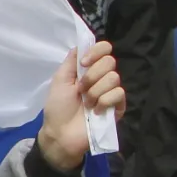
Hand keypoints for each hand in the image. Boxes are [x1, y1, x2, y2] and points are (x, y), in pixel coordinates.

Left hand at [37, 42, 124, 171]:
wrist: (61, 133)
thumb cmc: (58, 107)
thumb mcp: (59, 80)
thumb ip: (71, 61)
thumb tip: (82, 43)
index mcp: (88, 69)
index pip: (103, 49)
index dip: (96, 52)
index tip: (83, 63)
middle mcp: (102, 77)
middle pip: (110, 61)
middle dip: (92, 75)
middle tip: (81, 89)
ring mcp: (111, 92)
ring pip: (114, 78)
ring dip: (95, 91)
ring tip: (87, 103)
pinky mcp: (118, 107)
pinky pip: (119, 94)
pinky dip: (104, 101)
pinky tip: (96, 111)